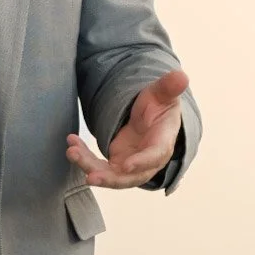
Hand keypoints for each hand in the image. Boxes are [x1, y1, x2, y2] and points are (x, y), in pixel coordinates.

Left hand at [66, 70, 188, 188]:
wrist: (151, 117)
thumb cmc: (159, 105)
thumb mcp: (162, 94)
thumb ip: (169, 87)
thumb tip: (182, 76)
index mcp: (162, 143)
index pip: (154, 156)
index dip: (142, 162)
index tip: (126, 165)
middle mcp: (147, 161)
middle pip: (129, 176)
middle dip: (109, 178)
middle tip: (90, 177)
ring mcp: (130, 164)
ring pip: (110, 175)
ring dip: (90, 167)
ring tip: (72, 152)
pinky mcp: (116, 163)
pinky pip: (98, 165)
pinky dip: (84, 157)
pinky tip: (72, 145)